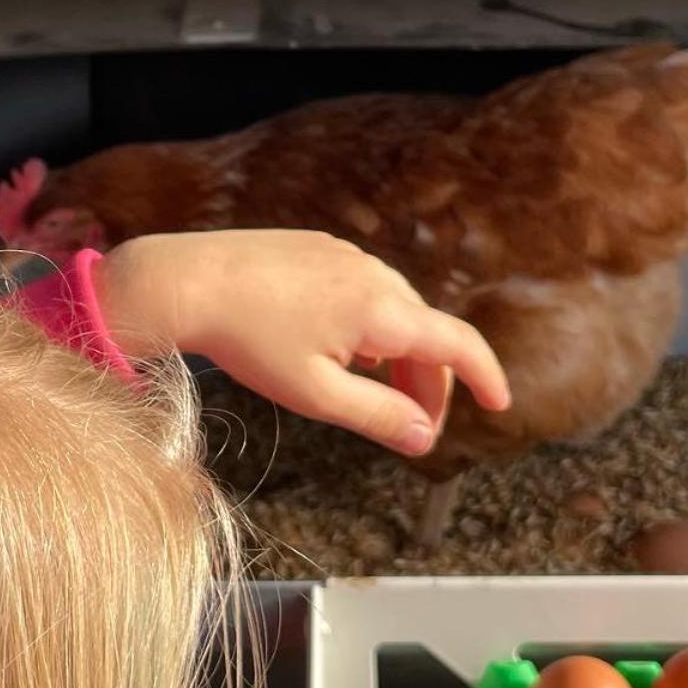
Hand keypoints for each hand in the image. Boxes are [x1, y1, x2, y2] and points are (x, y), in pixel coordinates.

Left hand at [93, 231, 508, 456]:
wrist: (187, 282)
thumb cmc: (247, 341)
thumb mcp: (316, 395)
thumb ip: (379, 417)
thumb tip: (425, 439)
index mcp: (383, 311)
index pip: (459, 344)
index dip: (487, 376)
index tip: (500, 404)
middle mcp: (375, 275)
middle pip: (426, 334)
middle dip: (429, 383)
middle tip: (411, 427)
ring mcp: (347, 256)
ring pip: (396, 312)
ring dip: (398, 356)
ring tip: (371, 392)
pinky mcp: (321, 249)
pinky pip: (366, 291)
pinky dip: (371, 328)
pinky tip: (340, 352)